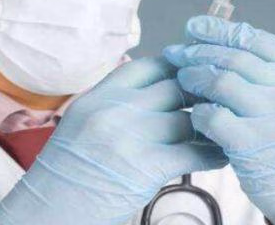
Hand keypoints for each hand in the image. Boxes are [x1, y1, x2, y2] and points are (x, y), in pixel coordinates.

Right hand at [0, 56, 227, 224]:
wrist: (46, 210)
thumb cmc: (67, 169)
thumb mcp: (84, 120)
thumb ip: (118, 101)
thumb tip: (160, 88)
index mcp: (100, 94)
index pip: (152, 65)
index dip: (180, 68)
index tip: (198, 75)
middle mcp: (114, 108)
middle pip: (175, 86)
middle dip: (203, 93)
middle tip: (224, 99)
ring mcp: (129, 136)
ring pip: (188, 118)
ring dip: (213, 125)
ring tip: (228, 129)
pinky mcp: (144, 167)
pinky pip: (192, 153)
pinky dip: (213, 154)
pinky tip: (222, 156)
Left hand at [163, 16, 274, 224]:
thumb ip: (271, 73)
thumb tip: (217, 42)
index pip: (258, 40)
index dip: (220, 30)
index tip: (194, 27)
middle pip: (236, 58)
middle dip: (199, 51)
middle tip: (176, 52)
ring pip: (222, 82)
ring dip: (194, 77)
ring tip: (182, 78)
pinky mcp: (255, 147)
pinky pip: (213, 116)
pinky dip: (199, 111)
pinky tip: (195, 113)